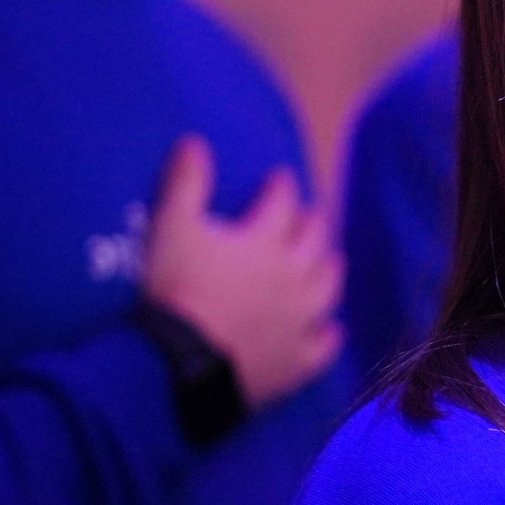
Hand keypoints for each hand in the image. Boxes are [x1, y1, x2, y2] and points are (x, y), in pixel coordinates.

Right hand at [142, 135, 343, 407]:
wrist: (183, 362)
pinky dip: (328, 336)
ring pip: (326, 289)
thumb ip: (186, 183)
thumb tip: (195, 142)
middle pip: (313, 242)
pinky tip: (332, 332)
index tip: (281, 178)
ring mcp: (300, 320)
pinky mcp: (297, 361)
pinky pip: (322, 346)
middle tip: (310, 216)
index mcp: (265, 241)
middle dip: (312, 224)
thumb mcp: (173, 227)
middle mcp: (293, 276)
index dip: (280, 188)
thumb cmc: (177, 287)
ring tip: (330, 261)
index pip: (281, 204)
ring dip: (329, 271)